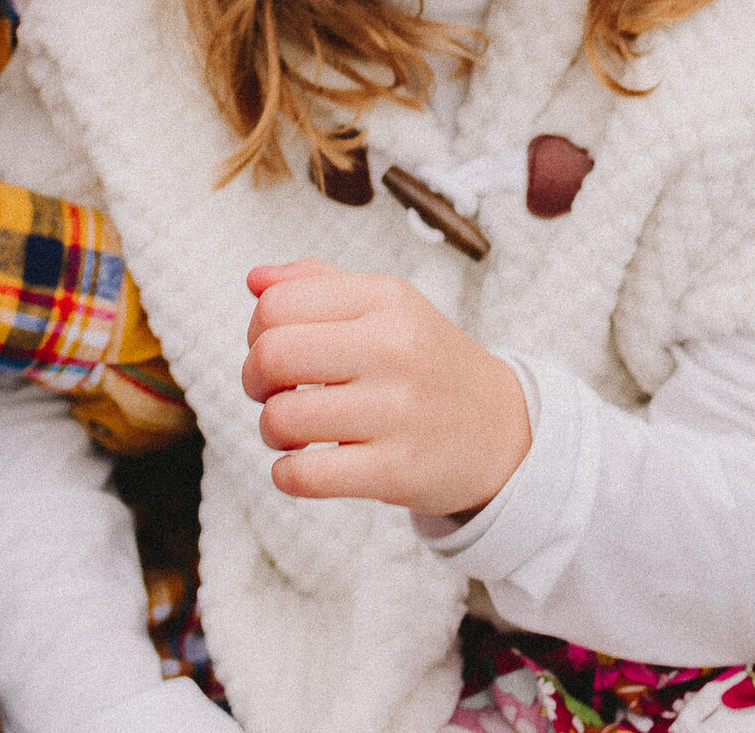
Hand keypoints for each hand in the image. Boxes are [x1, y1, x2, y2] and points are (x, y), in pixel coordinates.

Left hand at [241, 259, 530, 516]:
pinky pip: (306, 475)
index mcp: (386, 298)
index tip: (275, 350)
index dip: (257, 331)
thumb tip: (254, 280)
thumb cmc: (426, 363)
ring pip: (281, 418)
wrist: (501, 429)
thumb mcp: (388, 306)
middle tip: (271, 392)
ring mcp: (398, 410)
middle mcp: (393, 347)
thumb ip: (319, 284)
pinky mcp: (397, 470)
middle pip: (271, 356)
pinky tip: (302, 465)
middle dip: (253, 380)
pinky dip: (287, 474)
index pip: (276, 304)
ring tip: (291, 431)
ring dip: (270, 431)